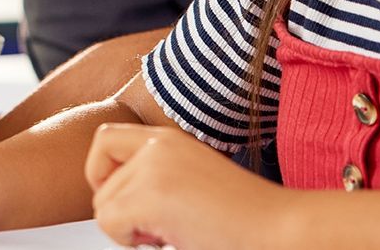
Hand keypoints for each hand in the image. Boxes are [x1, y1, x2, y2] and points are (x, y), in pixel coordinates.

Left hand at [86, 124, 279, 249]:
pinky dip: (130, 241)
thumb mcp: (193, 179)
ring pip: (103, 207)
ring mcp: (154, 168)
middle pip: (99, 182)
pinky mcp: (153, 196)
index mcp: (169, 139)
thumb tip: (109, 191)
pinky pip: (109, 224)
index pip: (104, 140)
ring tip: (173, 230)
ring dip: (129, 229)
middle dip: (120, 212)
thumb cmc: (244, 217)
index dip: (101, 174)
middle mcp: (158, 145)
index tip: (124, 200)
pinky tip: (169, 239)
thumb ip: (156, 174)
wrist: (280, 229)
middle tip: (158, 226)